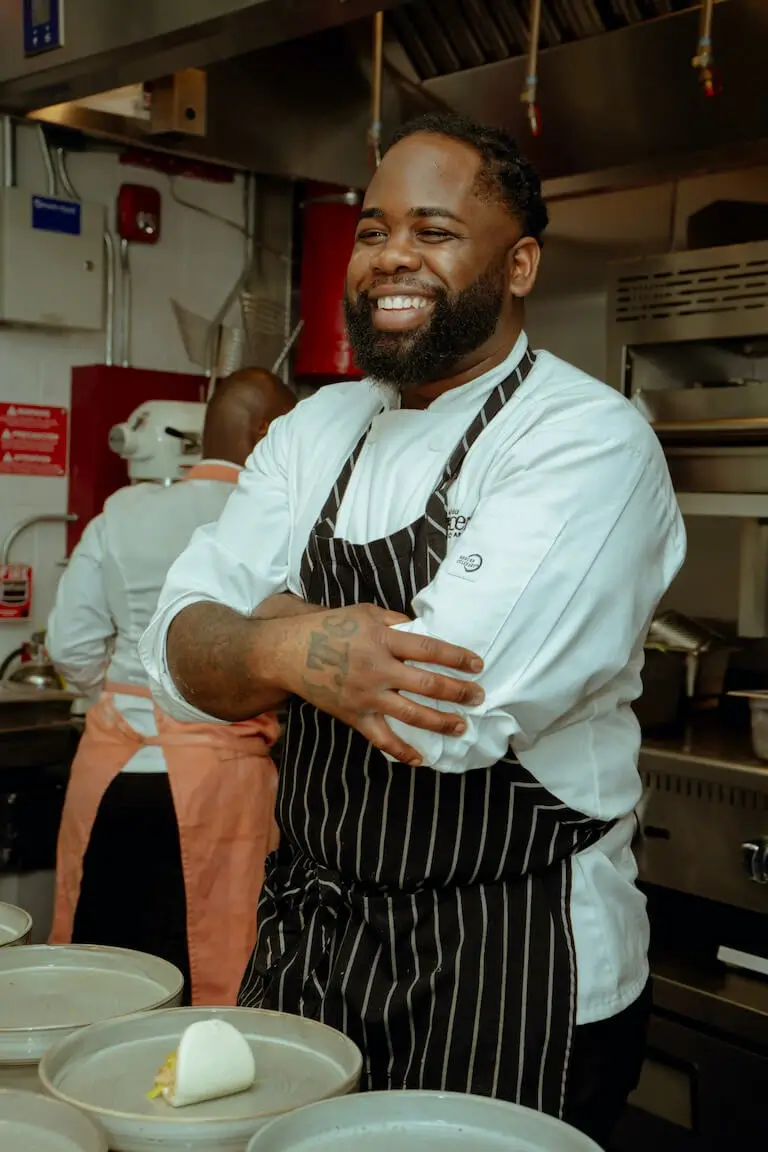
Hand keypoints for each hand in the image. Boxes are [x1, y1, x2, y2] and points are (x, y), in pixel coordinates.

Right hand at [285, 604, 484, 764]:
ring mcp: (367, 696)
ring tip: (461, 726)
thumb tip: (424, 629)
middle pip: (427, 684)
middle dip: (458, 692)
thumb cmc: (329, 627)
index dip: (456, 658)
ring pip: (411, 714)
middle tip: (478, 696)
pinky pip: (382, 738)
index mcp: (383, 640)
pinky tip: (421, 759)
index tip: (476, 665)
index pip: (429, 649)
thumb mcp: (365, 613)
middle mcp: (378, 669)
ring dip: (440, 722)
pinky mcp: (355, 715)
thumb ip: (395, 621)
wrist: (289, 652)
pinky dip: (402, 751)